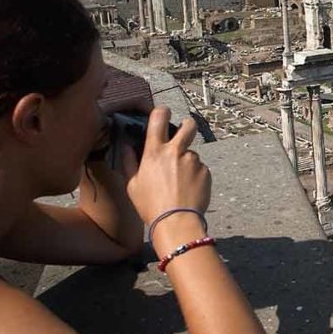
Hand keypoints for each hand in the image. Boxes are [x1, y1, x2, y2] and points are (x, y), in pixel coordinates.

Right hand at [123, 107, 211, 226]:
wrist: (177, 221)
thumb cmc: (151, 205)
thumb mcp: (133, 185)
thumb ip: (130, 162)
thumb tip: (126, 146)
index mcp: (154, 152)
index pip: (159, 118)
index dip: (162, 111)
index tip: (163, 112)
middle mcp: (176, 151)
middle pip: (188, 126)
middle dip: (187, 125)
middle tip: (184, 133)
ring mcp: (193, 161)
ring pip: (192, 154)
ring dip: (187, 162)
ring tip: (180, 183)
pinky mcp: (206, 171)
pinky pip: (200, 169)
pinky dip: (195, 176)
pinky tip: (188, 190)